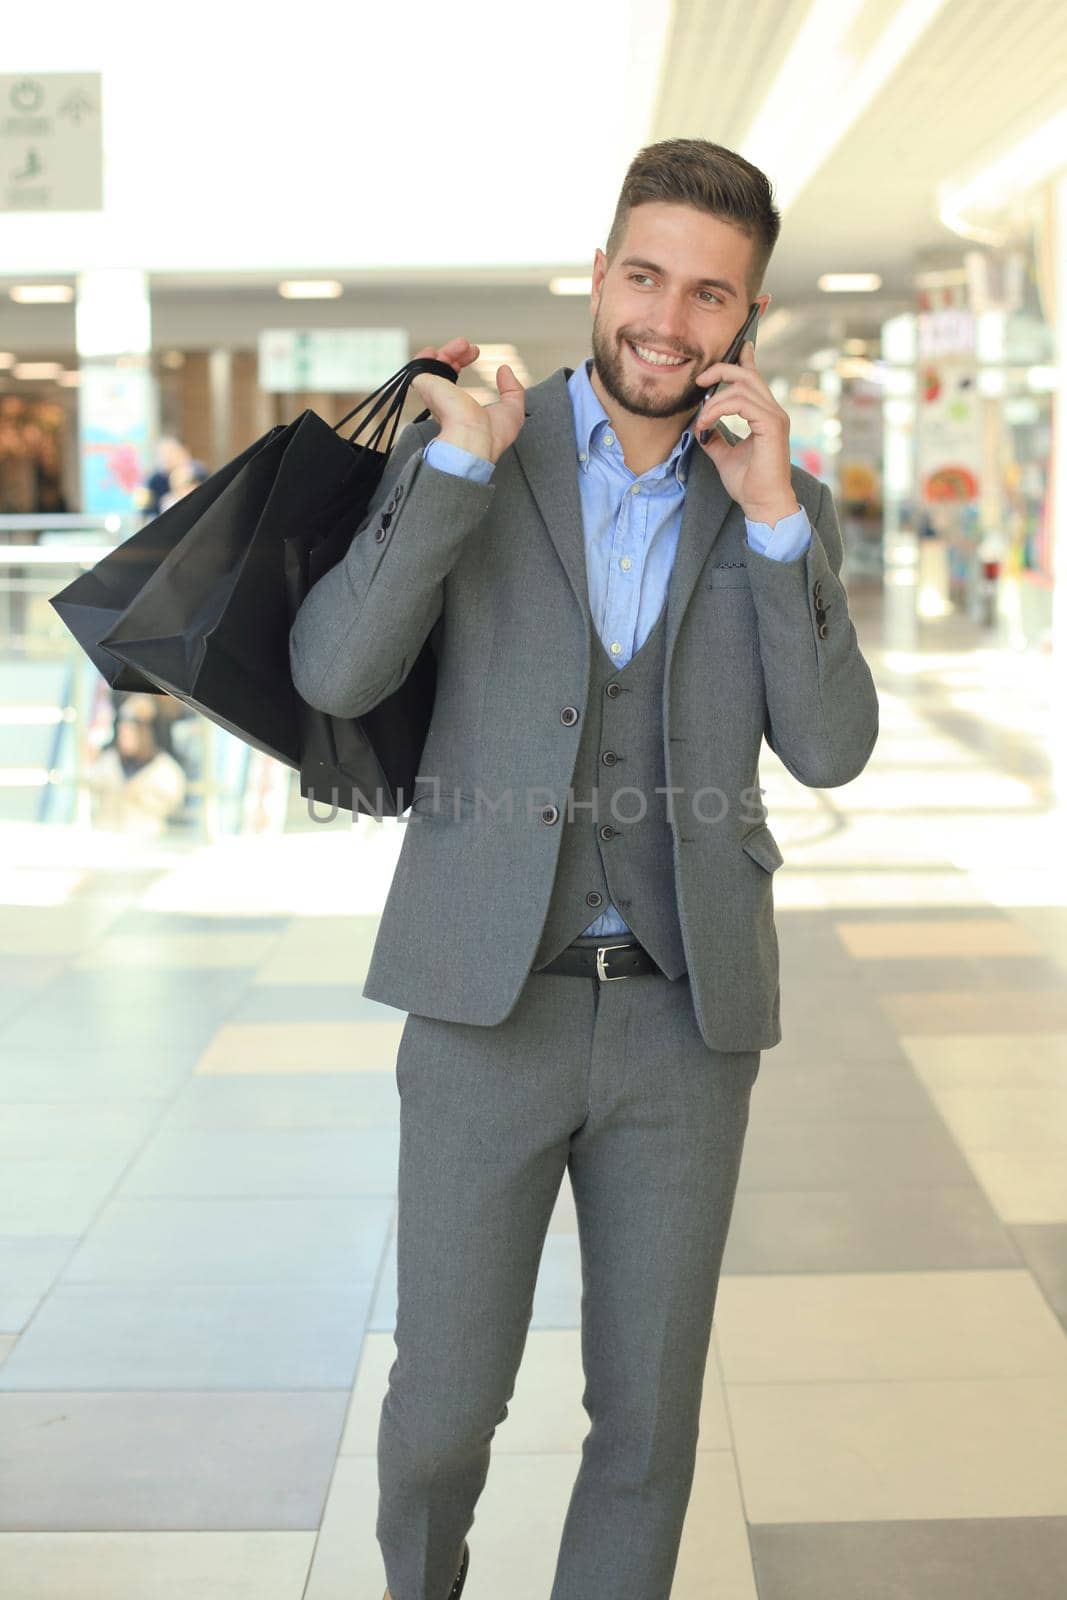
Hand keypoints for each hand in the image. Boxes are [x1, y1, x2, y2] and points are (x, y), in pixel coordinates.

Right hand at [408, 336, 525, 464]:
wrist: (474, 438)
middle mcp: (444, 403)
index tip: (475, 352)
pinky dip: (424, 356)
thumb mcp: (511, 410)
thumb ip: (512, 390)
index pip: (453, 381)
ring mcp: (434, 394)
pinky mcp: (426, 387)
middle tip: (472, 348)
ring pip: (433, 365)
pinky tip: (436, 350)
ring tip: (462, 344)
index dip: (463, 361)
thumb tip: (505, 370)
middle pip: (444, 370)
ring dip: (448, 350)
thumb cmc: (491, 434)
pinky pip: (418, 367)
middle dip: (457, 354)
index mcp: (458, 409)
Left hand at [694, 340, 797, 522]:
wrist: (763, 504)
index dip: (743, 361)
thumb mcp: (724, 455)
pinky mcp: (771, 425)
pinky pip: (741, 403)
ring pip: (742, 388)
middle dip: (721, 371)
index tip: (730, 353)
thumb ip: (715, 437)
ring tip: (701, 420)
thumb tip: (702, 425)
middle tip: (699, 381)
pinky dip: (718, 410)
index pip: (755, 379)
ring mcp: (775, 417)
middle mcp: (773, 412)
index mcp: (765, 415)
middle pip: (747, 375)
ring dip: (713, 402)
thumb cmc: (749, 484)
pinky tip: (706, 423)